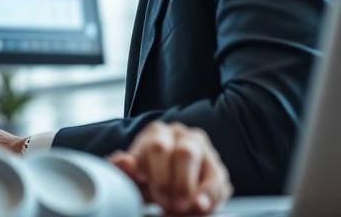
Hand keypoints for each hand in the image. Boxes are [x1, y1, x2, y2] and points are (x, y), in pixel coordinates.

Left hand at [108, 121, 231, 214]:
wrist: (166, 192)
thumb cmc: (147, 181)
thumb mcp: (134, 179)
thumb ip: (125, 171)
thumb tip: (122, 161)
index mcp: (157, 133)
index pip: (157, 148)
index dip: (157, 174)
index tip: (154, 195)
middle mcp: (182, 135)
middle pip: (185, 153)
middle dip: (178, 183)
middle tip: (169, 204)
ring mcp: (202, 149)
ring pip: (207, 167)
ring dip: (193, 189)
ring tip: (183, 209)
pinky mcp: (217, 168)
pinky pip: (218, 180)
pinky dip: (210, 196)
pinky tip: (200, 207)